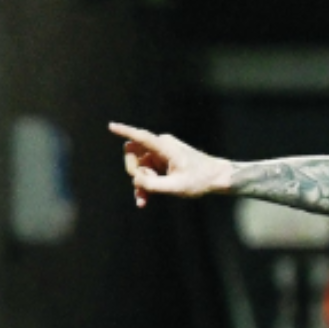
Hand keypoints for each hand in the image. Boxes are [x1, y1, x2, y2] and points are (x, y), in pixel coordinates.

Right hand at [111, 122, 231, 206]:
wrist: (217, 179)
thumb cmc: (200, 180)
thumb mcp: (176, 187)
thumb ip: (153, 185)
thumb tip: (136, 180)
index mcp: (165, 147)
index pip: (141, 137)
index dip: (125, 131)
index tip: (111, 126)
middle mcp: (161, 146)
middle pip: (132, 152)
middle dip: (134, 171)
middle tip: (145, 186)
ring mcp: (160, 154)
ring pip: (138, 165)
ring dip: (139, 182)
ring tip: (145, 199)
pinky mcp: (162, 162)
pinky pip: (146, 171)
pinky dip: (145, 184)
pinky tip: (143, 201)